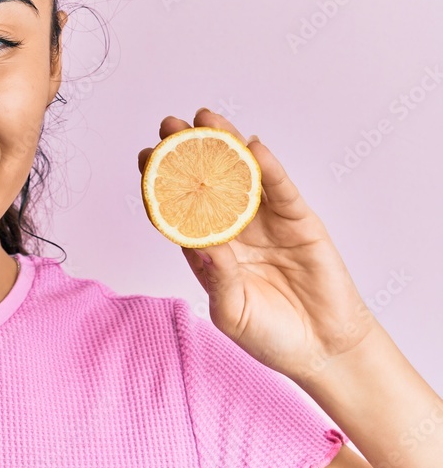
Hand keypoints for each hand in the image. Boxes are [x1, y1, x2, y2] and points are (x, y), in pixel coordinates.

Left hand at [137, 108, 377, 383]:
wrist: (323, 350)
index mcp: (207, 250)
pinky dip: (269, 168)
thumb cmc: (270, 336)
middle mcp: (233, 229)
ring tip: (206, 118)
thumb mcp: (232, 310)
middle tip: (169, 124)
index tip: (144, 156)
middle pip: (206, 182)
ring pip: (242, 175)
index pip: (178, 207)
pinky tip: (252, 146)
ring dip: (226, 145)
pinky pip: (281, 190)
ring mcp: (266, 222)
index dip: (160, 181)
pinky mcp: (298, 221)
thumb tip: (199, 241)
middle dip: (186, 151)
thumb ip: (216, 276)